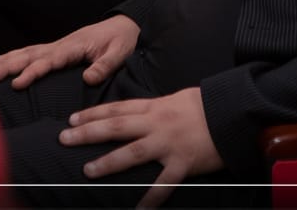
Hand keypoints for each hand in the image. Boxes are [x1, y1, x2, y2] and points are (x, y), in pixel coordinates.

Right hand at [0, 15, 138, 89]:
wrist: (124, 26)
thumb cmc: (121, 40)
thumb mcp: (119, 53)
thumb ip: (104, 66)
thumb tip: (88, 79)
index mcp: (73, 47)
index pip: (48, 61)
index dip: (32, 72)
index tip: (17, 84)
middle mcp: (61, 45)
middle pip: (30, 55)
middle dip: (8, 66)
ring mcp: (57, 46)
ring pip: (27, 52)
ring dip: (6, 60)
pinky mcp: (58, 49)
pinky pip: (32, 53)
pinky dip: (15, 56)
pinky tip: (1, 62)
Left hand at [59, 88, 222, 207]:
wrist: (232, 111)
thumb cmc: (205, 106)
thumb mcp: (176, 98)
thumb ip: (155, 107)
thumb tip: (137, 113)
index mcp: (154, 107)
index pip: (117, 109)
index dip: (92, 113)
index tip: (72, 119)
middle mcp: (157, 124)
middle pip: (116, 127)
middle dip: (88, 132)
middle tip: (64, 138)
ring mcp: (168, 144)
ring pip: (132, 152)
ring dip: (108, 162)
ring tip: (87, 170)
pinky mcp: (183, 163)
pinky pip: (163, 183)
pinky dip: (150, 198)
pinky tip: (137, 209)